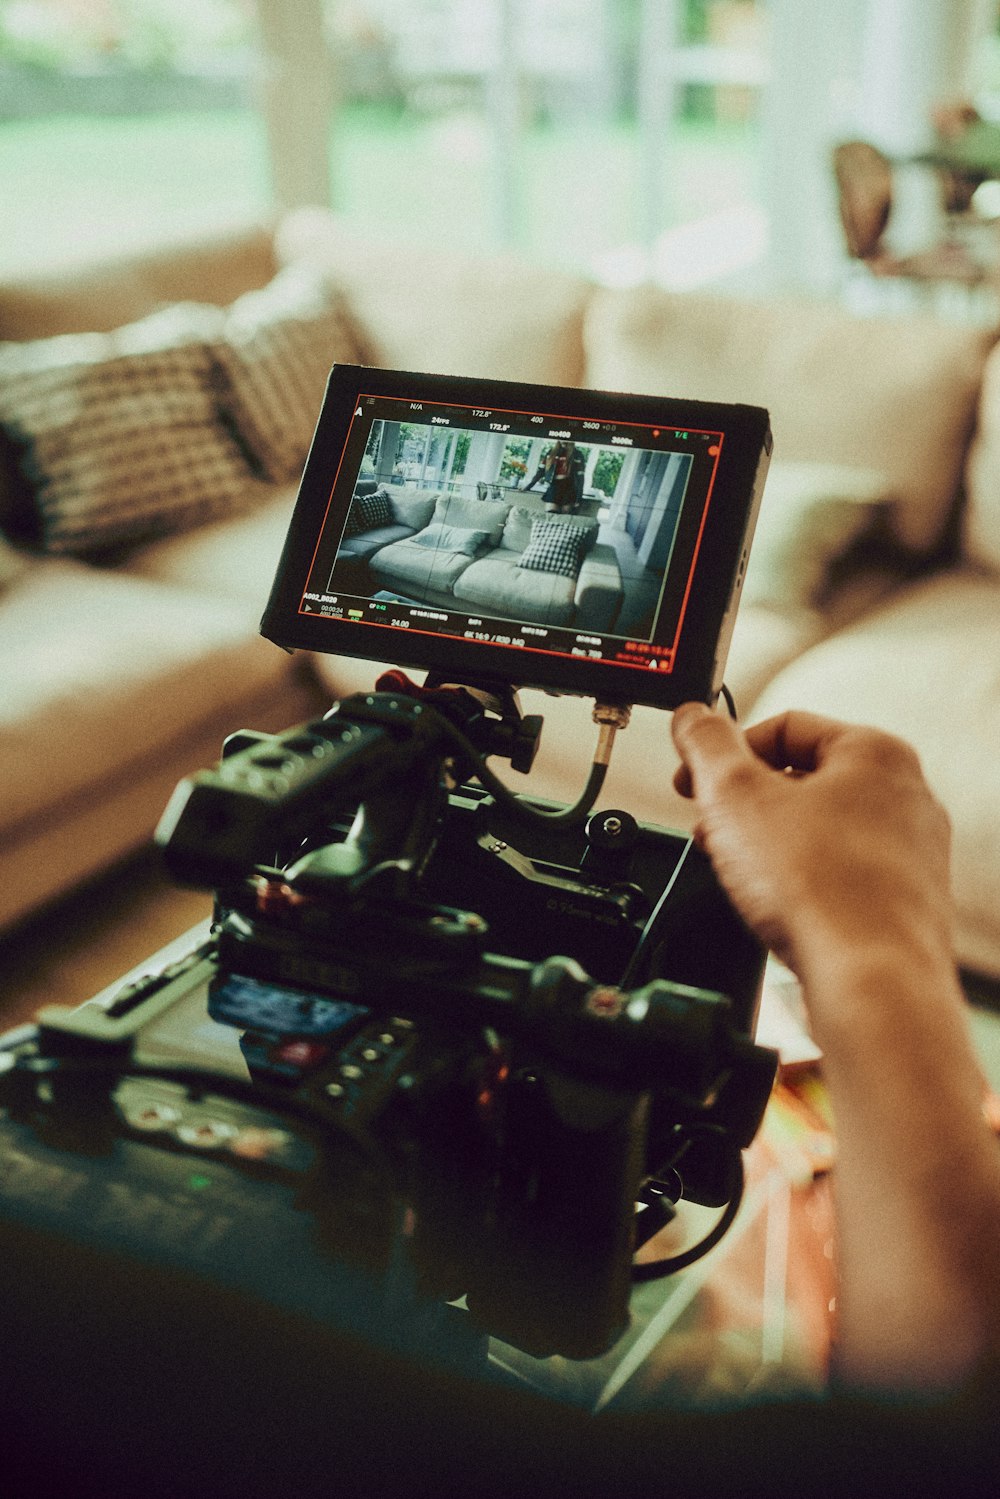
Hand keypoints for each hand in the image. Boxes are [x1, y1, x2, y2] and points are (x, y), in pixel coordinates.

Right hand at [670, 703, 953, 987]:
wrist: (869, 981)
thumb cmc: (821, 889)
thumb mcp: (736, 796)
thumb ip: (707, 745)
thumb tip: (693, 717)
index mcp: (875, 753)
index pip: (785, 726)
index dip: (725, 750)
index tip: (693, 777)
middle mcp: (905, 796)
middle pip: (801, 778)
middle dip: (742, 804)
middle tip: (708, 828)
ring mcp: (909, 852)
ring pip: (818, 828)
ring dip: (764, 843)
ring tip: (733, 870)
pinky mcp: (902, 901)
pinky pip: (838, 873)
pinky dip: (798, 879)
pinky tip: (773, 904)